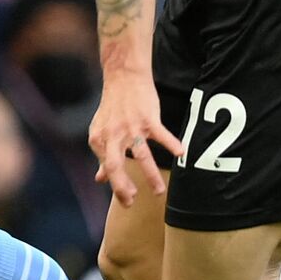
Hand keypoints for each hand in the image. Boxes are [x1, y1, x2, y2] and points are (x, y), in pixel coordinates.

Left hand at [89, 73, 182, 205]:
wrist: (123, 78)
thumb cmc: (113, 107)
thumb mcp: (102, 132)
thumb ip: (102, 156)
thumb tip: (99, 179)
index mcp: (100, 139)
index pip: (107, 167)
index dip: (116, 185)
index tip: (128, 199)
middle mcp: (113, 135)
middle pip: (115, 165)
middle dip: (122, 186)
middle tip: (131, 202)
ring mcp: (131, 127)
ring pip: (141, 155)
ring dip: (150, 176)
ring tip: (159, 192)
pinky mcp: (148, 119)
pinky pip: (161, 135)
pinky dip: (172, 144)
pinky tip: (181, 154)